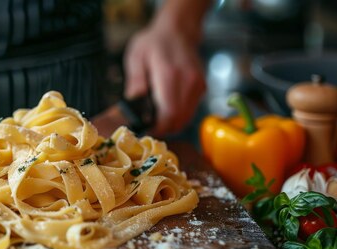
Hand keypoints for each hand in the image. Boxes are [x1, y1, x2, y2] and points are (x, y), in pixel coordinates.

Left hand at [124, 20, 205, 135]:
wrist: (178, 30)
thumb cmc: (154, 43)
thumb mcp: (136, 57)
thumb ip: (135, 81)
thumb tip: (134, 103)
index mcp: (170, 75)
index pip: (169, 114)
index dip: (157, 128)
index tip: (145, 129)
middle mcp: (188, 82)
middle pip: (179, 120)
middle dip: (163, 129)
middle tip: (148, 126)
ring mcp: (198, 85)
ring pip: (186, 119)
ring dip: (171, 124)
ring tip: (156, 119)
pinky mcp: (202, 88)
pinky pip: (191, 111)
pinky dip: (179, 115)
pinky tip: (166, 109)